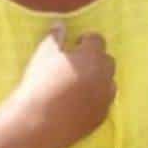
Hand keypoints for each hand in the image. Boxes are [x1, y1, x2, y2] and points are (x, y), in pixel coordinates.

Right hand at [8, 24, 115, 147]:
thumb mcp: (43, 55)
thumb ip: (55, 37)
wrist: (38, 123)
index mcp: (93, 56)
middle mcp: (105, 75)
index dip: (85, 41)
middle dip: (95, 60)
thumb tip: (60, 25)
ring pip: (109, 83)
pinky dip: (95, 100)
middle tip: (76, 66)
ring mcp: (105, 98)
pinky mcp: (101, 117)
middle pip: (107, 61)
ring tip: (77, 86)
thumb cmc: (40, 83)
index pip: (97, 40)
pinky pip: (103, 103)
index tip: (74, 46)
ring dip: (98, 80)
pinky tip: (78, 104)